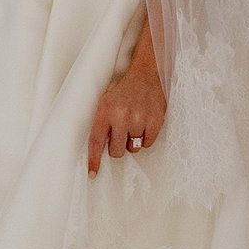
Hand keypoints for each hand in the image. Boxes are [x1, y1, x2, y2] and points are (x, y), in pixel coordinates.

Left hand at [87, 51, 166, 171]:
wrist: (146, 74)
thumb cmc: (124, 91)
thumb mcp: (106, 103)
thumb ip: (102, 125)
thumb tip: (100, 150)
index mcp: (105, 111)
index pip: (96, 142)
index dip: (94, 160)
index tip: (93, 174)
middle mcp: (121, 116)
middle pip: (117, 151)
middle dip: (118, 147)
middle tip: (121, 133)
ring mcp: (140, 118)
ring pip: (134, 148)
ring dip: (132, 140)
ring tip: (134, 123)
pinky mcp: (156, 120)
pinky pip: (148, 143)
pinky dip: (146, 137)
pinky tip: (144, 123)